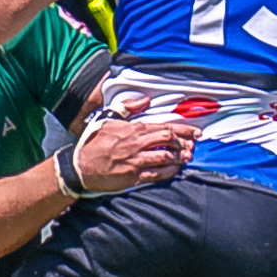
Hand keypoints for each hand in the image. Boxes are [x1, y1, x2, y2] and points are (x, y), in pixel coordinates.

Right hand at [74, 117, 199, 192]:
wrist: (80, 166)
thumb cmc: (93, 143)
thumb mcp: (107, 119)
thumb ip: (127, 108)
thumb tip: (145, 100)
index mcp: (132, 129)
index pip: (163, 127)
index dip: (183, 129)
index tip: (195, 132)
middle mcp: (136, 144)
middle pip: (168, 139)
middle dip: (185, 142)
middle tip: (193, 145)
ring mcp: (136, 161)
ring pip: (165, 156)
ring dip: (179, 156)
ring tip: (187, 156)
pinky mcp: (133, 177)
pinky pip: (157, 174)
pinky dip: (169, 171)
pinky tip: (175, 169)